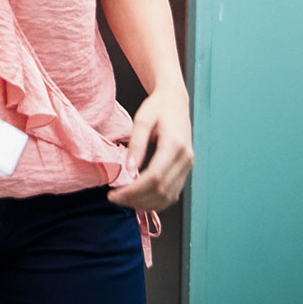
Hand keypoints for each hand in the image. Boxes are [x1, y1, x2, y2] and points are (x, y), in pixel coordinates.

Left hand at [108, 83, 192, 210]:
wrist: (175, 100)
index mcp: (174, 145)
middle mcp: (185, 159)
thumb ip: (136, 143)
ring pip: (169, 196)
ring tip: (124, 201)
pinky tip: (140, 199)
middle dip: (136, 199)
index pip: (154, 178)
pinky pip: (174, 192)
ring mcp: (188, 165)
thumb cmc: (157, 107)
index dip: (133, 190)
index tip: (114, 194)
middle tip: (115, 199)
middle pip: (161, 190)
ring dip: (146, 203)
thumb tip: (128, 168)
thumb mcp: (142, 119)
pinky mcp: (186, 168)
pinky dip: (157, 200)